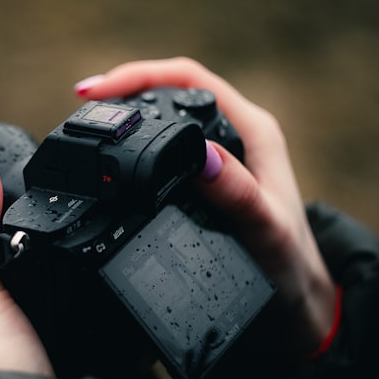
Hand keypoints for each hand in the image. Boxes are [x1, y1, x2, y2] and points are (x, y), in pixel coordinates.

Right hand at [75, 57, 336, 357]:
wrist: (294, 303)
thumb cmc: (287, 266)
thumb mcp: (264, 229)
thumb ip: (236, 192)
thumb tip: (200, 154)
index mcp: (252, 131)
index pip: (189, 79)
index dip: (140, 75)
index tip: (98, 92)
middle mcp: (235, 136)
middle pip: (171, 91)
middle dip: (125, 90)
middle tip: (84, 105)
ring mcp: (221, 158)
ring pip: (167, 120)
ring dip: (129, 116)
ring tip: (92, 123)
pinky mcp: (208, 181)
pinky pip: (165, 151)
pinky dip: (136, 148)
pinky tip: (115, 161)